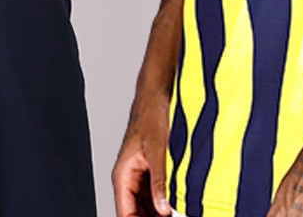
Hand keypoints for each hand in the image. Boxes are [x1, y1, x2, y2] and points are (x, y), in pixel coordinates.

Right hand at [111, 94, 172, 215]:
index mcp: (123, 175)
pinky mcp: (151, 172)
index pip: (125, 213)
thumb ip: (159, 182)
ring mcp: (140, 176)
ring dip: (160, 213)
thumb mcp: (157, 151)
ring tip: (179, 214)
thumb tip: (162, 209)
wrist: (156, 97)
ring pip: (147, 206)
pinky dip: (166, 203)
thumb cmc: (150, 116)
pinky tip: (178, 207)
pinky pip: (155, 195)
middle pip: (136, 212)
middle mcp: (128, 178)